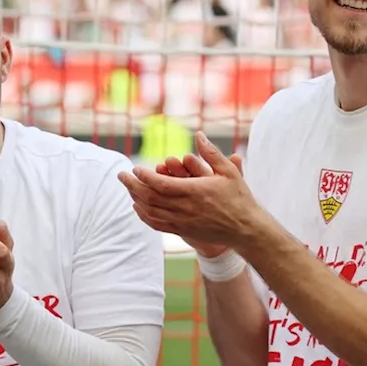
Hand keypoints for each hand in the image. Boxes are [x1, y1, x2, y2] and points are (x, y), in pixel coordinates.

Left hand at [118, 132, 259, 250]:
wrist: (245, 229)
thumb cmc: (239, 198)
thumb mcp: (229, 171)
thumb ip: (211, 153)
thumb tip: (198, 134)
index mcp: (194, 191)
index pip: (161, 184)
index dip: (144, 176)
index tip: (135, 168)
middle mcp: (185, 208)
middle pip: (150, 197)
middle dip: (133, 186)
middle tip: (121, 175)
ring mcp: (182, 221)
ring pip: (151, 211)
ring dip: (136, 199)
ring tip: (127, 188)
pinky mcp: (183, 231)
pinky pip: (157, 224)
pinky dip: (144, 215)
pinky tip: (137, 207)